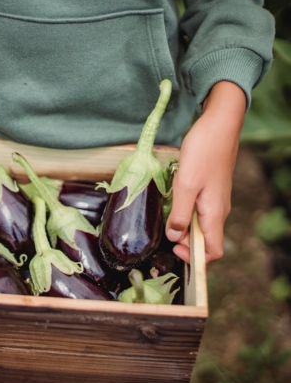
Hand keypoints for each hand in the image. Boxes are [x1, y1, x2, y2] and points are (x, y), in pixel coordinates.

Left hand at [165, 81, 245, 262]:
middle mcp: (217, 211)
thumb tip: (174, 236)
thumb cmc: (204, 152)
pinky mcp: (209, 190)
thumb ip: (179, 213)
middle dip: (183, 240)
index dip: (194, 257)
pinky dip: (183, 212)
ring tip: (164, 214)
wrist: (219, 125)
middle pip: (203, 239)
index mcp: (214, 214)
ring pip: (198, 224)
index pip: (213, 251)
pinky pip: (197, 210)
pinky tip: (171, 201)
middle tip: (163, 229)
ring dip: (181, 225)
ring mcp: (214, 200)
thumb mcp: (186, 184)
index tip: (173, 248)